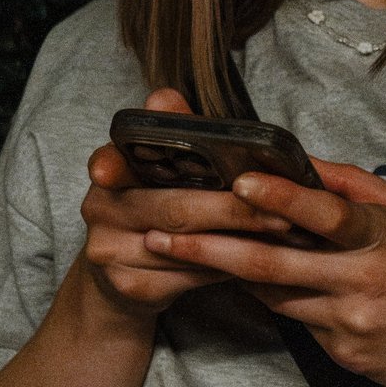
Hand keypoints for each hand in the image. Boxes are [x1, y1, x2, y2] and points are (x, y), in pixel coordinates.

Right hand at [80, 87, 306, 319]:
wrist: (120, 278)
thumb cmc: (154, 211)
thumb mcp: (159, 171)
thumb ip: (170, 133)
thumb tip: (164, 98)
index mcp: (108, 173)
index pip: (108, 161)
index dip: (111, 163)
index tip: (110, 169)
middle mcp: (100, 211)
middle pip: (174, 209)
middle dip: (234, 210)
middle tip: (283, 212)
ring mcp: (111, 253)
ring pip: (187, 248)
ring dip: (241, 242)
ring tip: (285, 235)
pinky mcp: (132, 287)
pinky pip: (190, 277)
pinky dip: (228, 268)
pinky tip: (258, 260)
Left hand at [141, 156, 385, 386]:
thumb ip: (360, 190)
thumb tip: (307, 162)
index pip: (326, 215)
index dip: (281, 198)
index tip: (239, 181)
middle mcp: (364, 283)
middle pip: (275, 266)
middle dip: (211, 249)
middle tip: (158, 234)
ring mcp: (350, 325)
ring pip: (274, 295)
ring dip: (224, 273)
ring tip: (171, 249)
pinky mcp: (344, 355)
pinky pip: (296, 320)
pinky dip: (269, 298)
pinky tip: (234, 281)